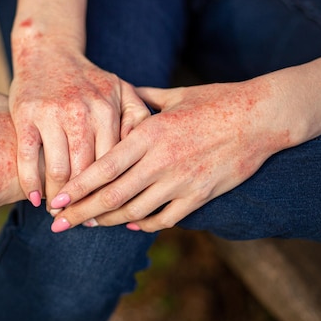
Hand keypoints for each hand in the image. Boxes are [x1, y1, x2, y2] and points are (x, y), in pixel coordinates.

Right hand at [10, 38, 148, 208]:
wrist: (47, 52)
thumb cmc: (88, 79)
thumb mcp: (120, 90)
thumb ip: (137, 118)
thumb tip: (146, 155)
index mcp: (108, 108)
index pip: (113, 162)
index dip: (110, 190)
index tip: (108, 212)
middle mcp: (82, 112)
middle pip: (86, 171)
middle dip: (84, 201)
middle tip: (81, 220)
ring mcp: (52, 114)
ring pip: (58, 169)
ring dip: (58, 197)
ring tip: (59, 212)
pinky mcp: (25, 115)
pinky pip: (27, 158)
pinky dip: (30, 183)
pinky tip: (35, 200)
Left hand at [50, 78, 296, 231]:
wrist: (263, 117)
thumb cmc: (217, 101)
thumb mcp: (175, 96)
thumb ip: (141, 100)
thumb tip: (119, 94)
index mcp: (150, 133)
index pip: (103, 168)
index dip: (76, 187)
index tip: (57, 200)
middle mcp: (161, 161)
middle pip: (111, 196)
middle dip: (81, 214)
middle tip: (59, 225)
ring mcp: (181, 182)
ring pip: (134, 212)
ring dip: (108, 221)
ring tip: (89, 225)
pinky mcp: (200, 196)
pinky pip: (165, 219)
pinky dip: (143, 224)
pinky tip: (130, 223)